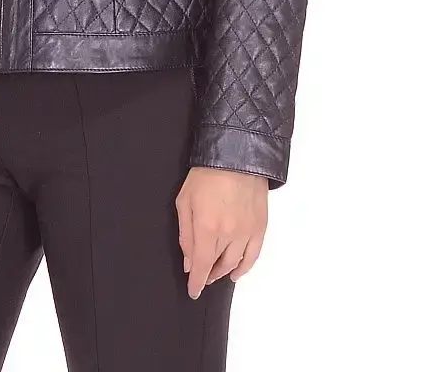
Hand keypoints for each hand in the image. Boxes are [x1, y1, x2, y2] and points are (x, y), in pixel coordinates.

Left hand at [175, 166, 268, 298]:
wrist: (237, 155)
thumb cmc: (206, 174)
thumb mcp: (184, 200)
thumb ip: (185, 234)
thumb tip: (189, 261)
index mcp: (207, 228)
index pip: (201, 266)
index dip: (196, 282)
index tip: (193, 291)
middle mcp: (228, 234)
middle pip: (218, 266)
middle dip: (208, 274)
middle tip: (202, 275)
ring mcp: (247, 232)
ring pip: (235, 263)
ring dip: (224, 272)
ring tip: (216, 273)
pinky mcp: (260, 227)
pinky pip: (253, 256)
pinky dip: (245, 267)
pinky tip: (237, 271)